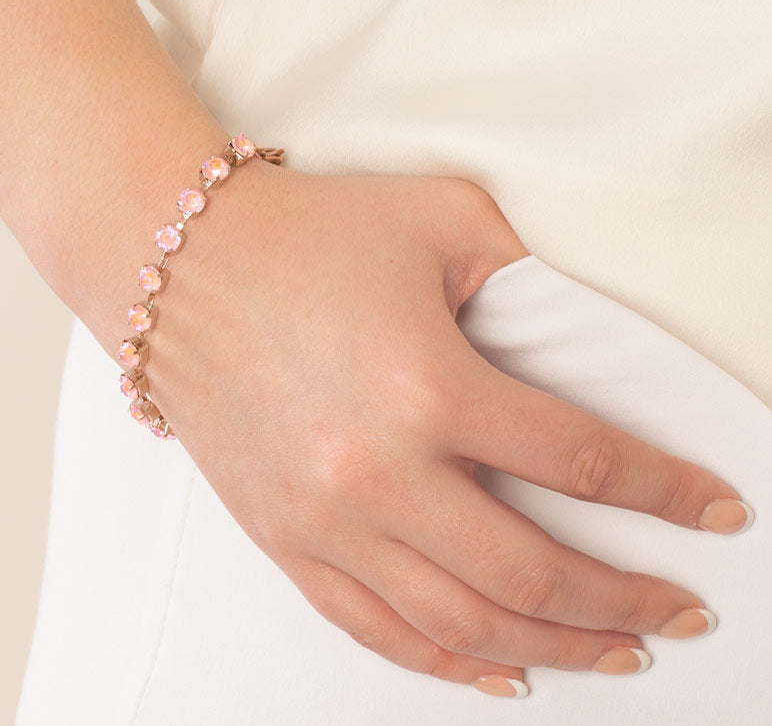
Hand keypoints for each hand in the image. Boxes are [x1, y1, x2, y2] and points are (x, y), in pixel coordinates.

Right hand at [144, 163, 743, 689]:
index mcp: (429, 385)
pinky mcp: (282, 536)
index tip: (718, 514)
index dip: (669, 494)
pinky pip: (376, 627)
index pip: (585, 463)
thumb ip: (523, 274)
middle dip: (629, 600)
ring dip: (556, 648)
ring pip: (462, 623)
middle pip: (534, 573)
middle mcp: (377, 472)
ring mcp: (323, 518)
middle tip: (682, 612)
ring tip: (616, 653)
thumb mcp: (438, 222)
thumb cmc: (303, 234)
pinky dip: (448, 664)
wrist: (178, 263)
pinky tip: (501, 673)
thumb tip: (574, 334)